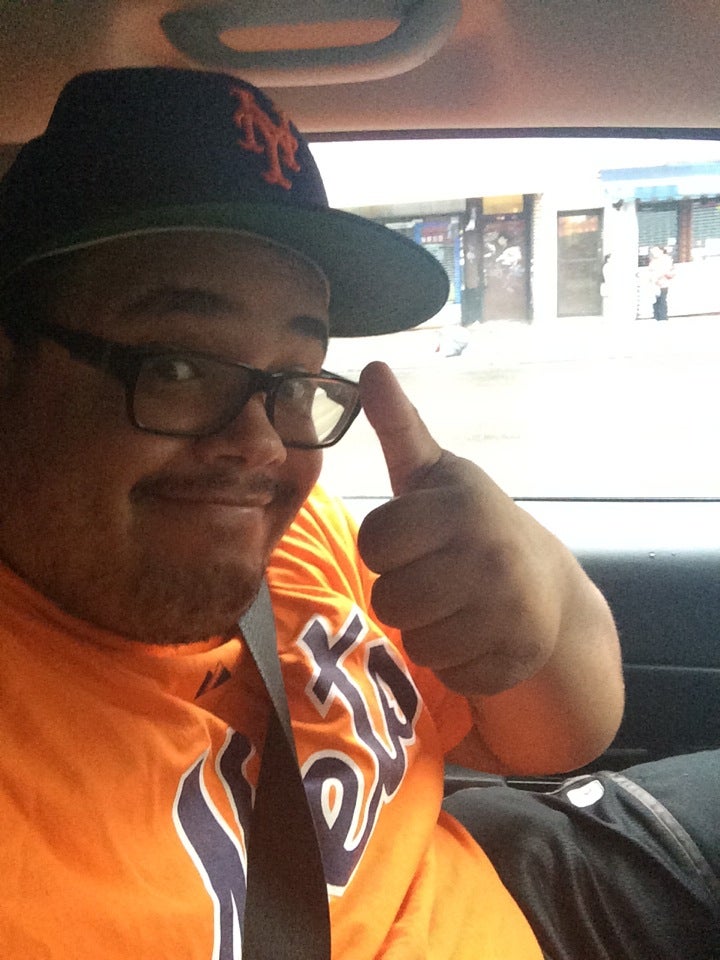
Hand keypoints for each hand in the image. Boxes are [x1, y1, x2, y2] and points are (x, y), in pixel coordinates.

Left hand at [357, 361, 576, 696]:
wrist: (545, 583)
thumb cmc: (469, 523)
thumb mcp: (434, 474)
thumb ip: (399, 427)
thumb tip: (371, 367)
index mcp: (460, 506)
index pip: (375, 543)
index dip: (386, 547)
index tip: (414, 540)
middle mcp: (488, 556)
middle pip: (389, 600)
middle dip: (402, 592)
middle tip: (434, 576)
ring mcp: (508, 611)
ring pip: (416, 642)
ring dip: (425, 629)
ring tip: (454, 604)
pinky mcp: (518, 657)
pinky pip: (449, 673)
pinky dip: (455, 660)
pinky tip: (476, 633)